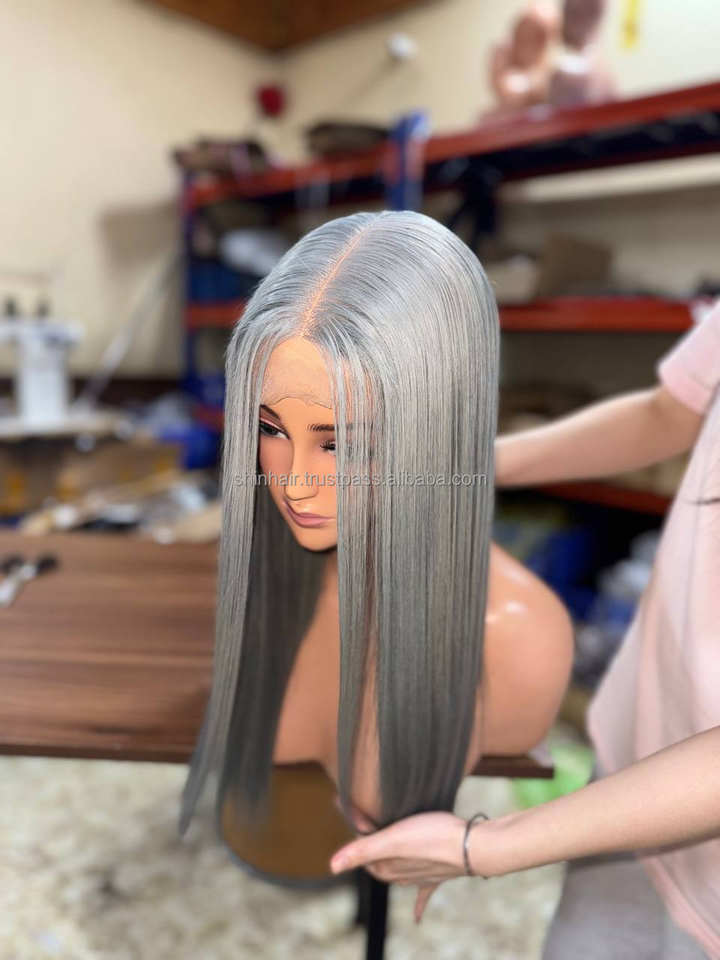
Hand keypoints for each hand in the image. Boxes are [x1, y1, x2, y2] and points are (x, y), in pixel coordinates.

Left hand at [330, 811, 468, 922]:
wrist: (471, 847)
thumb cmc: (432, 837)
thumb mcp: (392, 839)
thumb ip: (362, 851)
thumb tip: (332, 867)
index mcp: (387, 868)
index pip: (363, 856)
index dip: (357, 837)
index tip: (355, 813)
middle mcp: (402, 876)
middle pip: (379, 864)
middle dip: (371, 851)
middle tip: (367, 826)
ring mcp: (421, 877)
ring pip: (398, 876)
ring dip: (389, 869)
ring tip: (382, 861)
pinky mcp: (439, 875)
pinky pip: (424, 894)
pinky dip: (418, 905)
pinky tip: (416, 920)